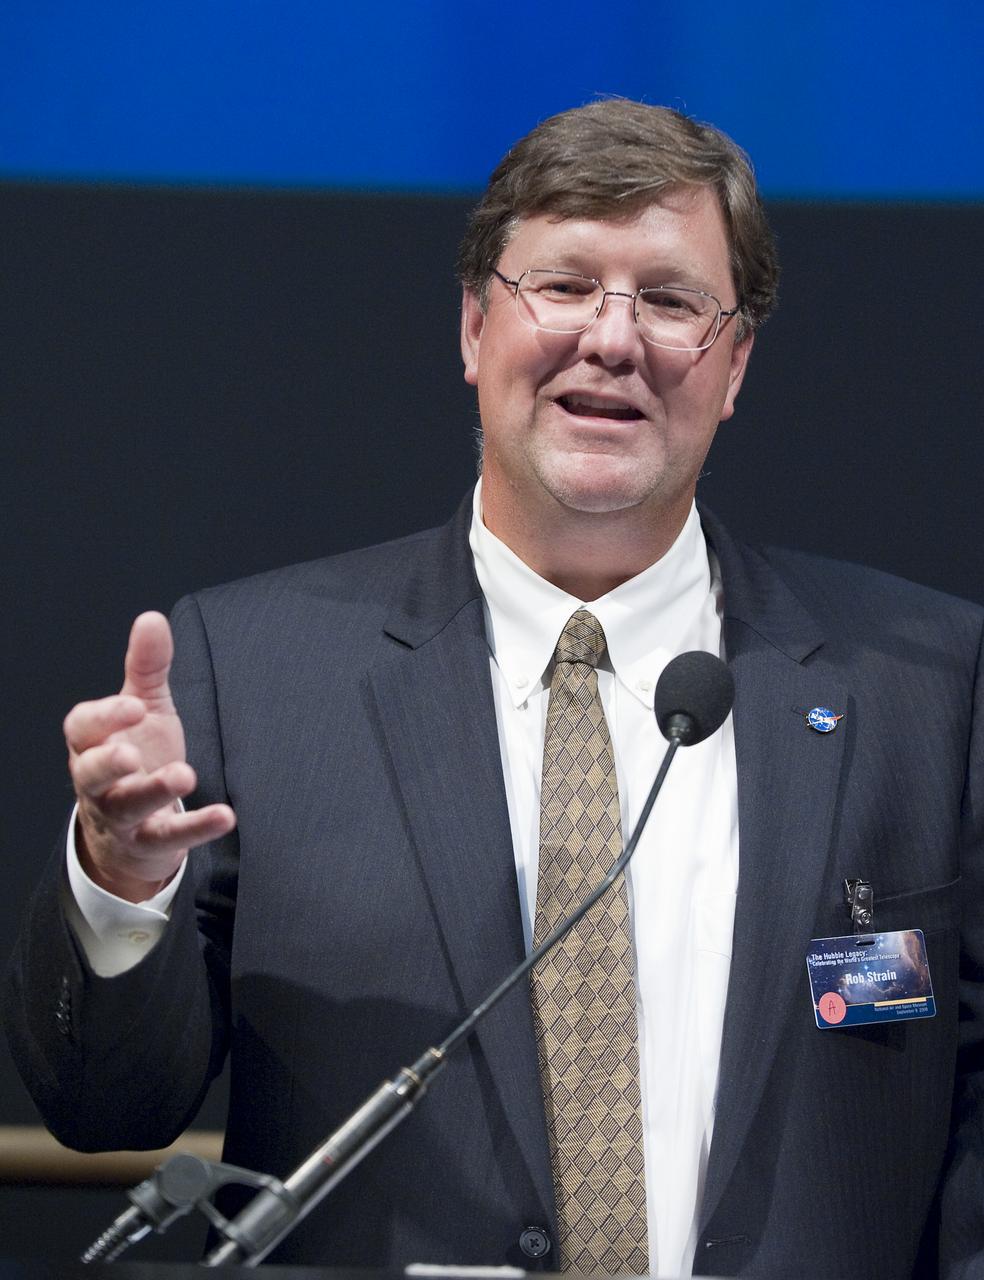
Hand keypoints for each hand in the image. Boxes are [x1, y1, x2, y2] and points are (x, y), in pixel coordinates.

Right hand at [64, 611, 235, 902]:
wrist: (133, 829)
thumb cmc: (136, 756)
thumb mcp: (144, 709)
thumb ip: (147, 667)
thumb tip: (151, 618)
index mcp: (92, 744)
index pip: (82, 728)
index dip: (105, 716)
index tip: (134, 704)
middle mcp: (99, 783)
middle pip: (91, 773)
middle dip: (109, 763)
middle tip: (132, 754)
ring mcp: (121, 816)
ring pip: (126, 807)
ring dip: (153, 791)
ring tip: (184, 775)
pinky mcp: (149, 842)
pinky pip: (170, 837)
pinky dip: (196, 827)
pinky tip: (225, 815)